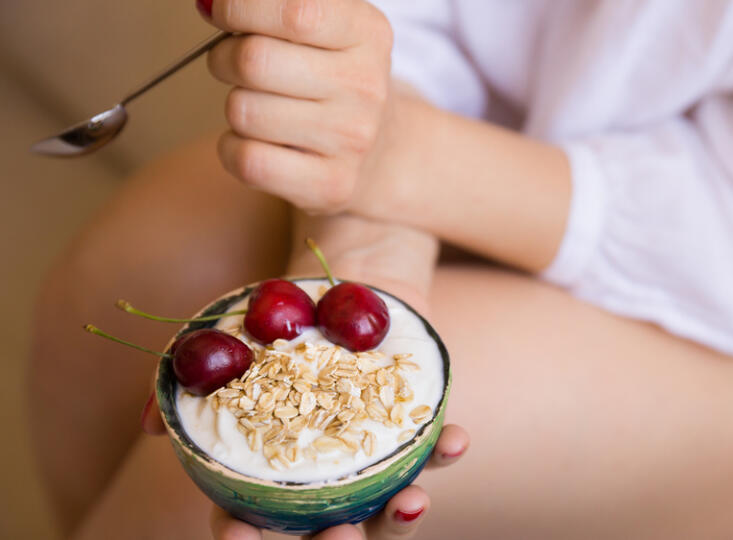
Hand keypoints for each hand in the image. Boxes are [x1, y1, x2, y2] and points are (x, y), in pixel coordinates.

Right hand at [141, 212, 466, 538]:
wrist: (343, 287)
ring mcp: (372, 465)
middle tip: (340, 536)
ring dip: (400, 519)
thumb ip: (185, 380)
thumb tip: (149, 425)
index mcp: (269, 476)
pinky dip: (444, 452)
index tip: (241, 534)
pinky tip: (454, 440)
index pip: (247, 527)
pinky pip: (432, 456)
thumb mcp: (227, 341)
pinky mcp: (414, 435)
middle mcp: (322, 483)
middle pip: (326, 539)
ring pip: (385, 515)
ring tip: (411, 501)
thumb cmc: (277, 321)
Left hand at [204, 0, 396, 214]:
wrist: (379, 151)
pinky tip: (255, 142)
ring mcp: (351, 141)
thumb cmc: (330, 79)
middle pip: (255, 61)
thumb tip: (209, 5)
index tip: (221, 13)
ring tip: (260, 107)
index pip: (296, 13)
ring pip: (243, 112)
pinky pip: (247, 160)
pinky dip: (232, 149)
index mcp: (368, 34)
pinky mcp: (331, 184)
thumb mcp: (324, 29)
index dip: (241, 9)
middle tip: (233, 63)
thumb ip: (273, 7)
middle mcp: (366, 87)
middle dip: (223, 58)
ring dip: (234, 107)